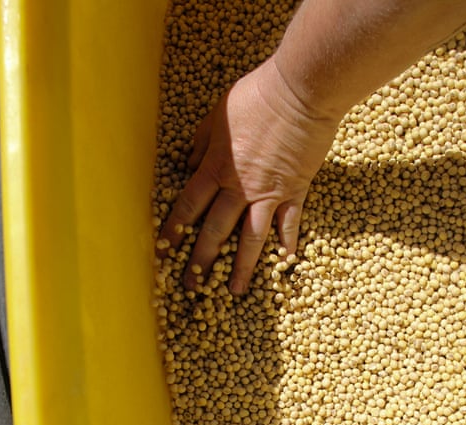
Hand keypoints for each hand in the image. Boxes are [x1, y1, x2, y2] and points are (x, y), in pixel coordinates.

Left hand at [157, 58, 339, 294]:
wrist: (299, 92)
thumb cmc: (256, 97)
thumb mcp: (217, 114)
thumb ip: (202, 143)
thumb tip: (188, 165)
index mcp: (215, 168)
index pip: (188, 207)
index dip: (174, 231)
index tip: (165, 252)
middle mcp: (239, 187)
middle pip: (214, 232)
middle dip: (201, 262)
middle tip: (192, 286)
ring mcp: (269, 193)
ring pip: (250, 239)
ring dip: (241, 268)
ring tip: (234, 291)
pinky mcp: (296, 191)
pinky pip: (289, 225)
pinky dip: (286, 245)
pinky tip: (283, 264)